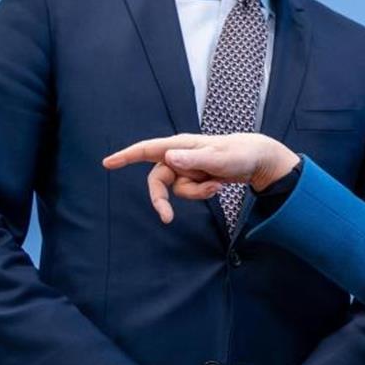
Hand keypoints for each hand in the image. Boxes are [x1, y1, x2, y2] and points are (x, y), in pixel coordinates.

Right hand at [103, 133, 300, 222]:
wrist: (257, 159)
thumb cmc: (240, 153)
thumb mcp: (220, 158)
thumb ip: (195, 159)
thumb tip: (169, 158)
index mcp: (181, 146)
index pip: (148, 149)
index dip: (126, 156)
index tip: (107, 163)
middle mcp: (180, 155)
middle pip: (158, 180)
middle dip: (162, 199)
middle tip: (166, 218)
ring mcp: (187, 167)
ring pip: (178, 189)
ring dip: (197, 193)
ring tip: (218, 184)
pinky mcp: (195, 177)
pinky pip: (190, 192)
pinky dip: (204, 192)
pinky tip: (219, 185)